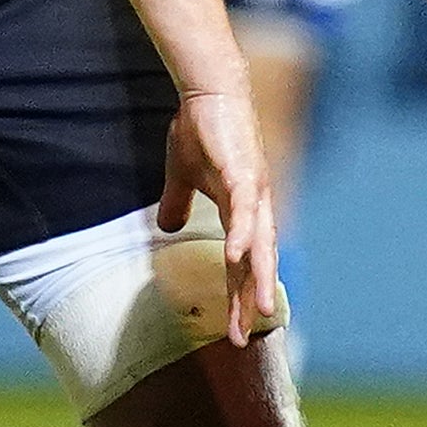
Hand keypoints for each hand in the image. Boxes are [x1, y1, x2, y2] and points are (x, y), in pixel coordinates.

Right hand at [156, 88, 287, 343]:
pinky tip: (237, 256)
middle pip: (257, 262)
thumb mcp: (182, 175)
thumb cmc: (202, 130)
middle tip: (247, 336)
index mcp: (242, 210)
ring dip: (258, 276)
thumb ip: (178, 202)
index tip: (235, 331)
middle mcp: (256, 205)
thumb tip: (167, 226)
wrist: (211, 90)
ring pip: (259, 242)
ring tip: (259, 309)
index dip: (238, 297)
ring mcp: (253, 189)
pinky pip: (244, 209)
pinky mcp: (243, 172)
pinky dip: (243, 233)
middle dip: (252, 300)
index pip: (242, 264)